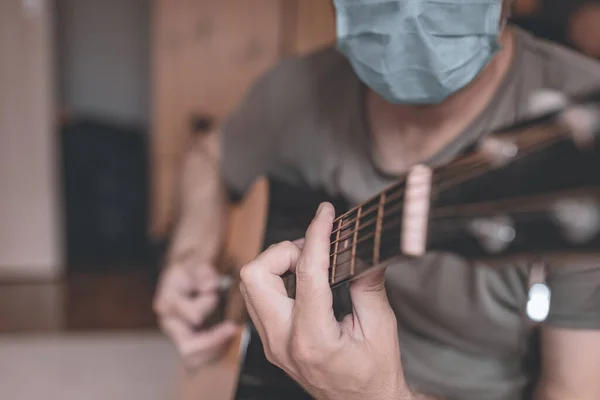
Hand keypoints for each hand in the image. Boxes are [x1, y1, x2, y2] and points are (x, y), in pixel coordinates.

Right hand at [154, 261, 236, 366]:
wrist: (182, 277)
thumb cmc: (189, 270)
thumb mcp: (195, 263)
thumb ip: (203, 273)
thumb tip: (210, 286)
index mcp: (168, 302)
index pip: (191, 316)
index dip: (207, 306)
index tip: (217, 296)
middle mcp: (170, 323)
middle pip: (188, 348)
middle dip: (214, 341)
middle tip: (233, 328)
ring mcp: (177, 335)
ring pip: (195, 358)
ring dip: (216, 348)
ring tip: (231, 332)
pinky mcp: (187, 341)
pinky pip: (201, 357)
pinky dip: (216, 350)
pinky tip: (227, 336)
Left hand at [240, 203, 408, 399]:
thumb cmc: (374, 375)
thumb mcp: (380, 327)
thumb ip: (368, 284)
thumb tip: (361, 248)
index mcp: (313, 339)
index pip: (306, 273)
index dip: (316, 235)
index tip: (325, 214)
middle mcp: (283, 341)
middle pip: (255, 275)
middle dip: (282, 251)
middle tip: (312, 251)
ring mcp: (271, 343)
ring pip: (250, 285)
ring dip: (276, 264)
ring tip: (308, 264)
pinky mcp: (270, 342)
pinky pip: (257, 299)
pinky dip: (275, 279)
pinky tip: (300, 281)